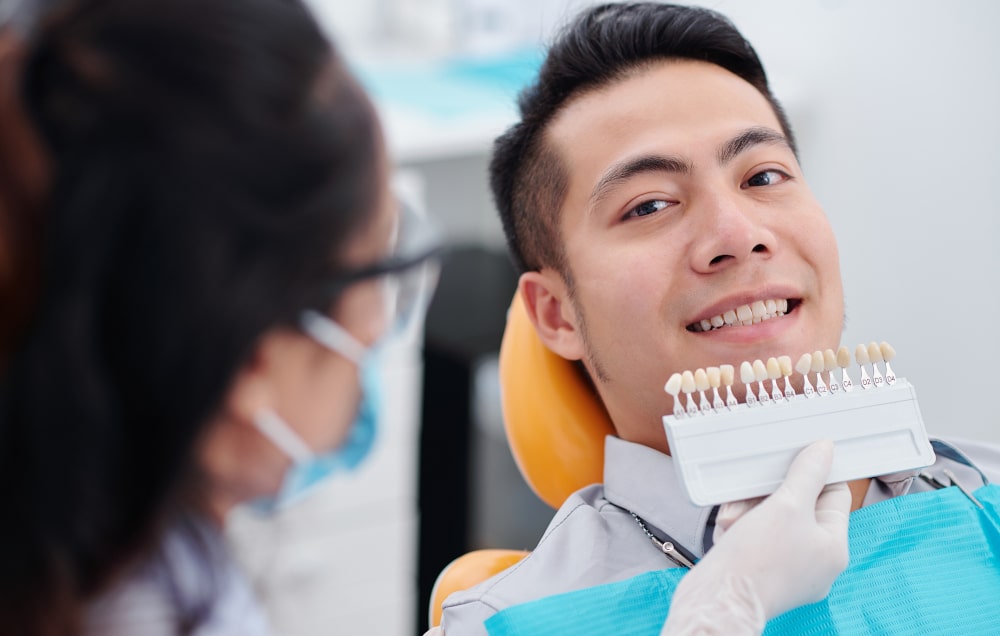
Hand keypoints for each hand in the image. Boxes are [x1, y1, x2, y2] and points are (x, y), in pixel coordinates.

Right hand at [662, 440, 850, 634]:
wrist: (718, 600)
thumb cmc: (757, 561)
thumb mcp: (787, 505)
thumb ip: (807, 474)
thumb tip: (824, 451)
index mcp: (833, 549)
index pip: (835, 495)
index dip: (816, 473)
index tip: (798, 456)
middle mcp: (815, 562)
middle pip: (799, 506)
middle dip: (769, 495)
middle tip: (752, 492)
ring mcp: (789, 570)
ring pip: (773, 520)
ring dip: (749, 510)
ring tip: (734, 518)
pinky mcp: (763, 573)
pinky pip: (756, 536)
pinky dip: (741, 527)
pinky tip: (729, 529)